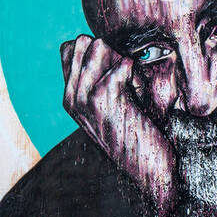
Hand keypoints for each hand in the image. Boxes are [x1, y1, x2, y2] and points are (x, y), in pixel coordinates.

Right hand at [60, 34, 176, 216]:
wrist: (149, 171)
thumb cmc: (139, 137)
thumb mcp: (116, 107)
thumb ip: (106, 82)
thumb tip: (112, 50)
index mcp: (72, 97)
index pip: (68, 49)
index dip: (95, 47)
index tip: (115, 64)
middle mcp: (72, 97)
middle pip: (80, 44)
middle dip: (107, 48)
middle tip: (126, 71)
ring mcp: (85, 100)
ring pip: (96, 49)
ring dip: (120, 57)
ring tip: (133, 77)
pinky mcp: (105, 103)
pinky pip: (117, 68)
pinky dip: (131, 70)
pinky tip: (138, 83)